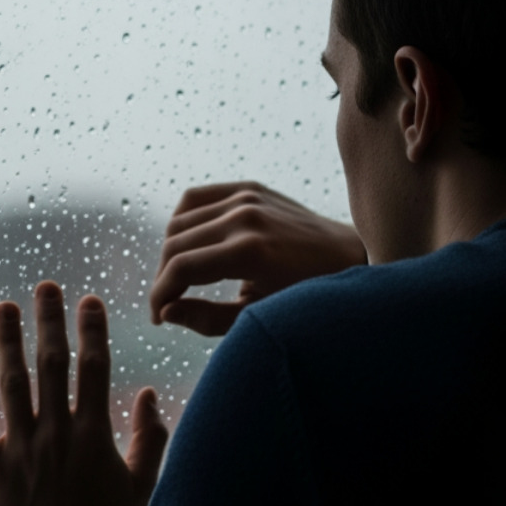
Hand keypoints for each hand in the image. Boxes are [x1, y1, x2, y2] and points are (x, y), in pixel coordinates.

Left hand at [0, 281, 169, 505]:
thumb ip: (151, 439)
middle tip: (46, 286)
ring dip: (6, 342)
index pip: (93, 369)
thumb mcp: (141, 487)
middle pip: (51, 365)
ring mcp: (20, 447)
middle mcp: (55, 432)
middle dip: (49, 322)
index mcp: (92, 434)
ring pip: (11, 384)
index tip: (88, 300)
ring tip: (4, 307)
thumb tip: (149, 395)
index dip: (92, 330)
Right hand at [150, 181, 366, 335]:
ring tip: (177, 277)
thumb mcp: (258, 314)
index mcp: (249, 252)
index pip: (181, 268)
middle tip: (166, 302)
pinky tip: (188, 244)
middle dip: (162, 277)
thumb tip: (166, 312)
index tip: (158, 317)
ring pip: (179, 220)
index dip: (160, 295)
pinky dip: (183, 220)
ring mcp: (247, 196)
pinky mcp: (250, 187)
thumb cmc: (307, 295)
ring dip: (169, 251)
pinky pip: (197, 198)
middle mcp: (245, 217)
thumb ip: (208, 317)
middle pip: (174, 244)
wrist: (348, 257)